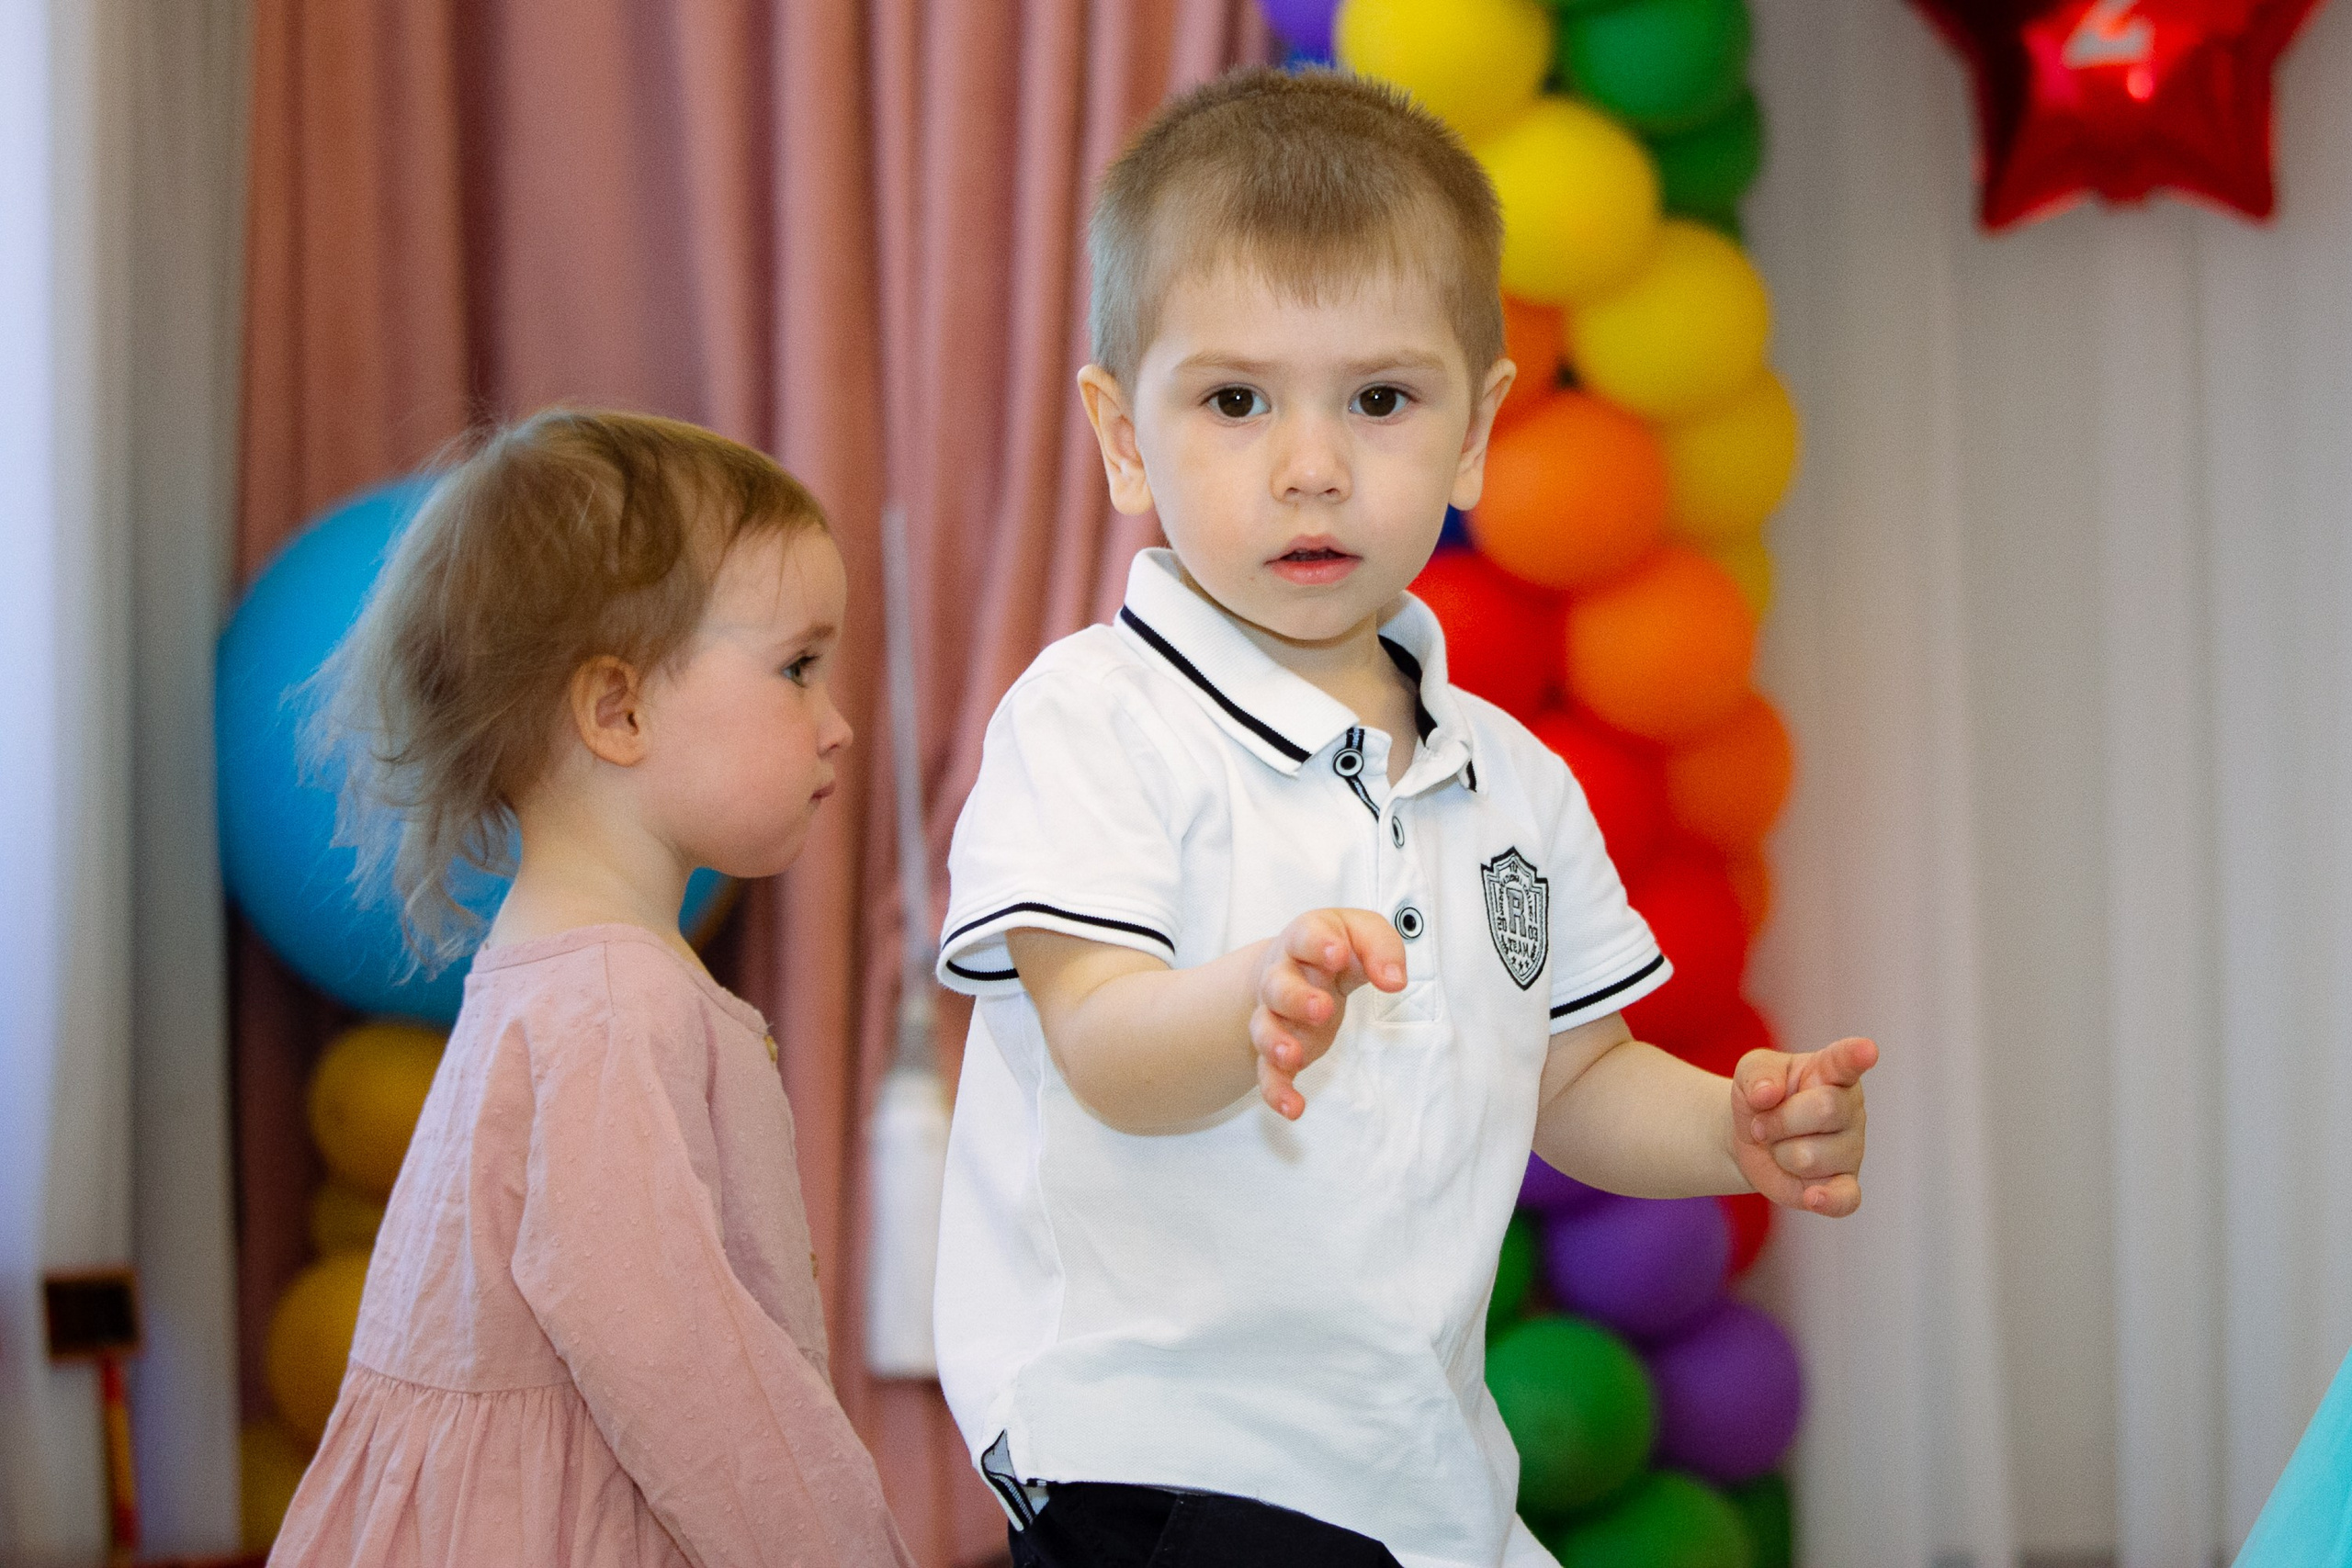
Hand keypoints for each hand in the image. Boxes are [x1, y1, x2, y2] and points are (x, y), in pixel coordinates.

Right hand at [1249, 909, 1406, 1119]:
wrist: (1294, 965)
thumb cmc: (1336, 946)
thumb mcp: (1363, 934)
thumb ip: (1382, 949)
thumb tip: (1394, 979)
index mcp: (1305, 940)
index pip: (1306, 936)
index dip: (1319, 944)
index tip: (1338, 955)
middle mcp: (1282, 976)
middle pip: (1278, 985)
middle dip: (1296, 998)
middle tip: (1322, 1009)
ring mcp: (1277, 1014)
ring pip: (1265, 1027)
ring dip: (1275, 1043)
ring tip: (1293, 1057)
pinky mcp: (1279, 1048)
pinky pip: (1268, 1071)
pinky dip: (1276, 1090)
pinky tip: (1292, 1109)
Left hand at [1729, 1036, 1877, 1215]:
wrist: (1751, 1138)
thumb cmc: (1761, 1095)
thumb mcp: (1751, 1071)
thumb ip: (1759, 1075)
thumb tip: (1767, 1095)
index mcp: (1831, 1072)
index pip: (1847, 1061)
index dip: (1857, 1056)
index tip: (1867, 1050)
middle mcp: (1849, 1109)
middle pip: (1823, 1110)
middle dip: (1779, 1120)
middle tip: (1764, 1124)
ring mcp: (1851, 1149)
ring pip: (1812, 1155)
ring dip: (1780, 1152)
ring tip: (1780, 1145)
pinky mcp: (1842, 1185)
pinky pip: (1845, 1199)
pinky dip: (1828, 1200)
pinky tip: (1813, 1197)